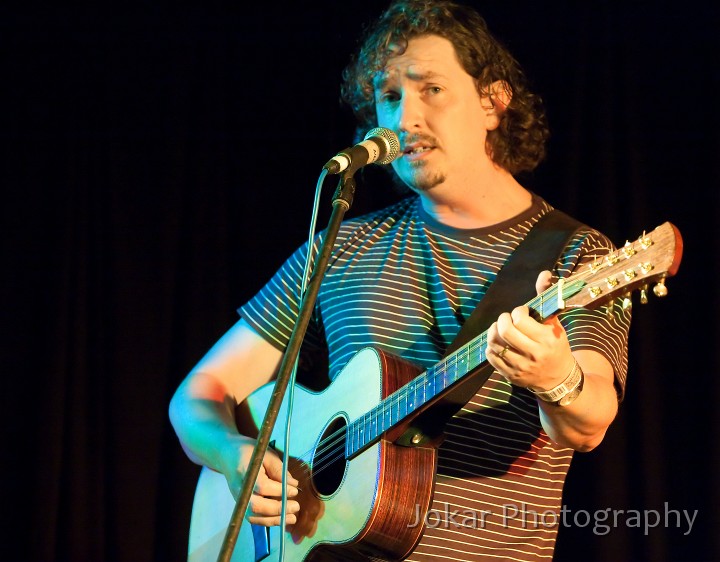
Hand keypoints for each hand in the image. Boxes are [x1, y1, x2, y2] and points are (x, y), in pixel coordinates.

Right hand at [221, 436, 300, 526]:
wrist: (228, 456)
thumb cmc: (250, 452)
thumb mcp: (266, 454)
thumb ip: (279, 469)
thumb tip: (293, 484)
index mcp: (245, 473)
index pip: (262, 486)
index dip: (279, 490)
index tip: (295, 490)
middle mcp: (240, 490)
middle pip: (256, 506)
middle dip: (278, 509)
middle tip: (296, 506)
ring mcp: (239, 500)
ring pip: (254, 516)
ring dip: (274, 520)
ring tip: (292, 518)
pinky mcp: (241, 505)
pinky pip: (253, 518)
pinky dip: (267, 521)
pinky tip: (282, 519)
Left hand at [486, 271, 574, 390]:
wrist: (559, 379)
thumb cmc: (557, 346)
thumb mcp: (556, 324)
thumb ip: (546, 298)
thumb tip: (544, 274)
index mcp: (546, 340)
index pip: (520, 320)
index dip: (517, 312)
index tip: (522, 313)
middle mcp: (533, 355)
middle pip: (505, 332)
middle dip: (502, 320)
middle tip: (506, 318)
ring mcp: (521, 367)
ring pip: (495, 344)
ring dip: (493, 332)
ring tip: (500, 328)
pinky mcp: (511, 376)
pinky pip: (491, 358)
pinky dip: (491, 346)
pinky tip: (498, 342)